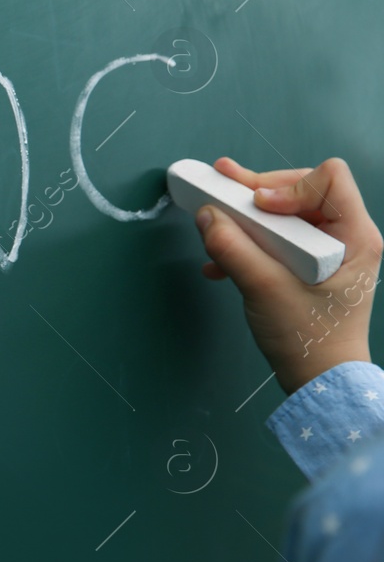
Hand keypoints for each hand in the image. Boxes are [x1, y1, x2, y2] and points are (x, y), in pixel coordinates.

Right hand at [194, 157, 381, 393]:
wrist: (318, 381)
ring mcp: (327, 251)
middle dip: (258, 193)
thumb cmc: (308, 338)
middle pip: (302, 188)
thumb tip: (206, 215)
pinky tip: (220, 261)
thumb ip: (233, 249)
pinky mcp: (308, 265)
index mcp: (354, 236)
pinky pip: (276, 237)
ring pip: (284, 213)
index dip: (288, 185)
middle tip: (221, 193)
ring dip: (247, 219)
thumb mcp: (265, 290)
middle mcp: (346, 236)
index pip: (328, 179)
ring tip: (213, 224)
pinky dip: (248, 241)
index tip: (255, 206)